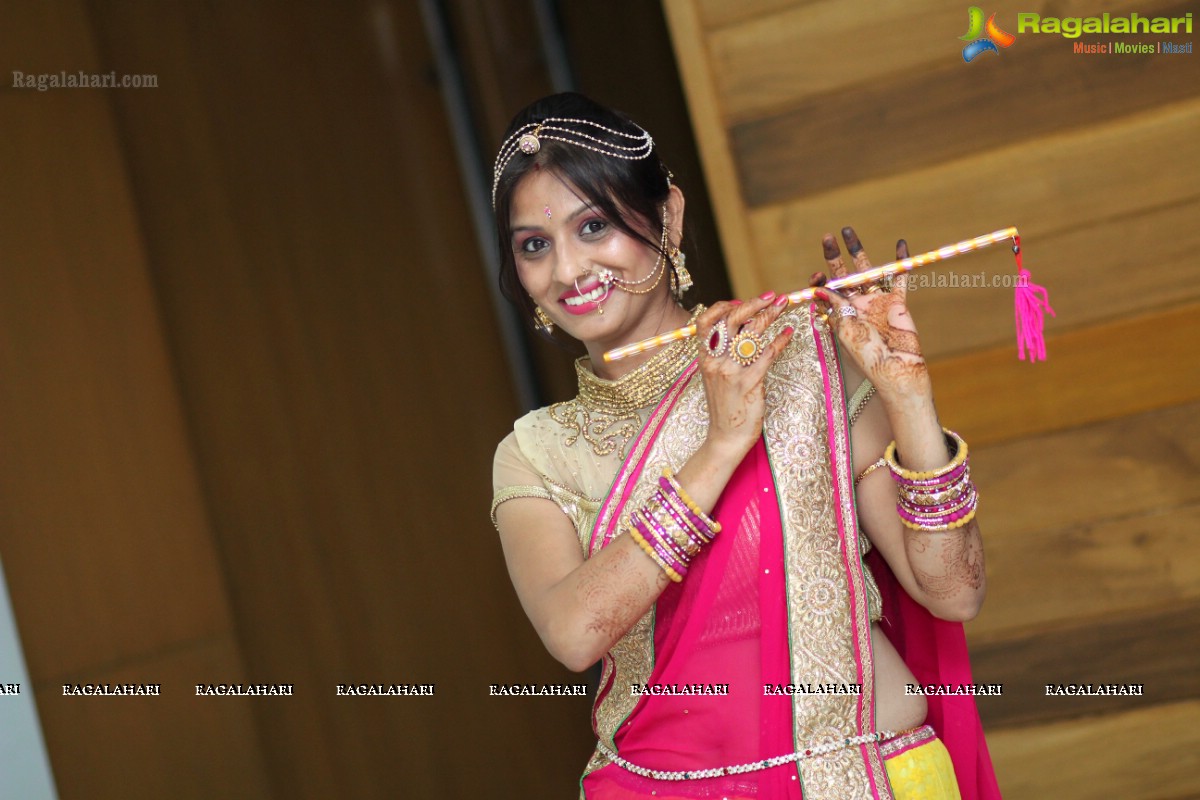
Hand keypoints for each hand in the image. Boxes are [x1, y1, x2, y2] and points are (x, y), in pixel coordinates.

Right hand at [694, 293, 795, 456]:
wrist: (725, 437)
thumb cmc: (724, 407)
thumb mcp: (714, 377)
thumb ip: (721, 354)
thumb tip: (738, 330)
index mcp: (704, 358)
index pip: (705, 322)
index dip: (722, 306)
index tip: (739, 300)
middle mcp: (715, 362)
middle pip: (731, 321)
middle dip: (753, 304)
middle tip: (772, 296)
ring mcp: (731, 372)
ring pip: (751, 334)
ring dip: (769, 315)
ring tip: (783, 306)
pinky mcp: (749, 383)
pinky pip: (766, 355)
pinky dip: (780, 341)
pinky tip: (788, 334)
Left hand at [810, 227, 932, 402]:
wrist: (895, 368)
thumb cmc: (867, 354)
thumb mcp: (846, 329)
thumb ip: (836, 306)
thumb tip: (819, 288)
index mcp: (841, 314)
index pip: (827, 291)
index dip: (820, 281)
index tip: (817, 275)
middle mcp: (857, 305)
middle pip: (844, 275)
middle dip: (835, 256)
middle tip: (827, 237)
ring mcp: (877, 301)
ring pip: (867, 270)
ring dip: (858, 251)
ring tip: (848, 231)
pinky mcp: (897, 301)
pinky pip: (900, 277)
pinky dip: (901, 262)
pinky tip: (901, 244)